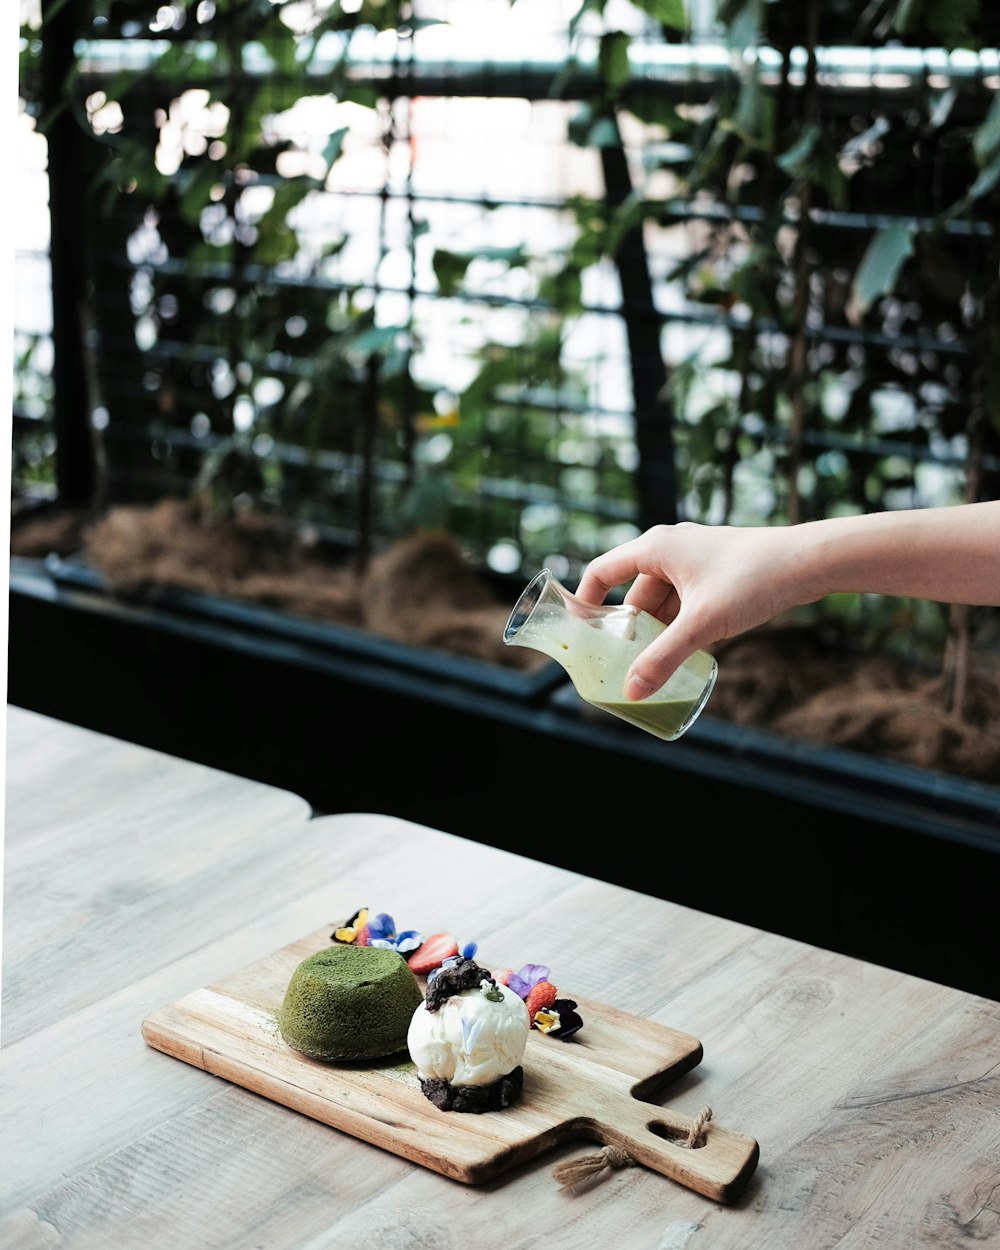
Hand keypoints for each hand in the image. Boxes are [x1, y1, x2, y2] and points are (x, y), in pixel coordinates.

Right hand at [575, 523, 800, 699]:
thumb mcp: (701, 625)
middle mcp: (670, 547)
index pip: (602, 571)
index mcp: (655, 547)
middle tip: (623, 663)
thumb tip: (632, 691)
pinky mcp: (716, 571)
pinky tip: (687, 651)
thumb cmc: (751, 580)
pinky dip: (680, 624)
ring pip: (662, 600)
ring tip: (655, 664)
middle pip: (634, 592)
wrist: (808, 562)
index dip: (586, 601)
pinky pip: (685, 600)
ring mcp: (695, 558)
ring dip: (658, 630)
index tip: (582, 633)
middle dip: (629, 628)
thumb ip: (663, 658)